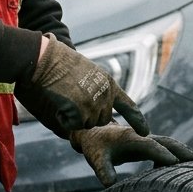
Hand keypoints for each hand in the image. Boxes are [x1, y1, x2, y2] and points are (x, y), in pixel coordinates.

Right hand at [24, 34, 147, 135]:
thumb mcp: (87, 73)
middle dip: (87, 116)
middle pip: (101, 120)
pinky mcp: (80, 111)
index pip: (128, 105)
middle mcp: (105, 95)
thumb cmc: (60, 63)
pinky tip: (59, 103)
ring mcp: (94, 104)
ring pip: (86, 124)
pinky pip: (72, 126)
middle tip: (72, 98)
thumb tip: (99, 114)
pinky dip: (63, 119)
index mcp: (109, 83)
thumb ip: (97, 91)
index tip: (145, 132)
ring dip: (74, 117)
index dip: (137, 120)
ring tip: (65, 96)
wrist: (47, 59)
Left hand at [70, 123, 192, 186]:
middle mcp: (141, 137)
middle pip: (165, 141)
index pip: (150, 145)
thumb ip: (103, 170)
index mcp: (130, 139)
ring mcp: (145, 140)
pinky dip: (173, 155)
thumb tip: (110, 185)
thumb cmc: (96, 146)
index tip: (174, 162)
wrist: (94, 134)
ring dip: (180, 152)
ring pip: (167, 144)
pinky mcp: (146, 145)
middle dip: (180, 150)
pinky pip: (163, 149)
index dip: (162, 153)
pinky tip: (177, 169)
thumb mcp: (97, 158)